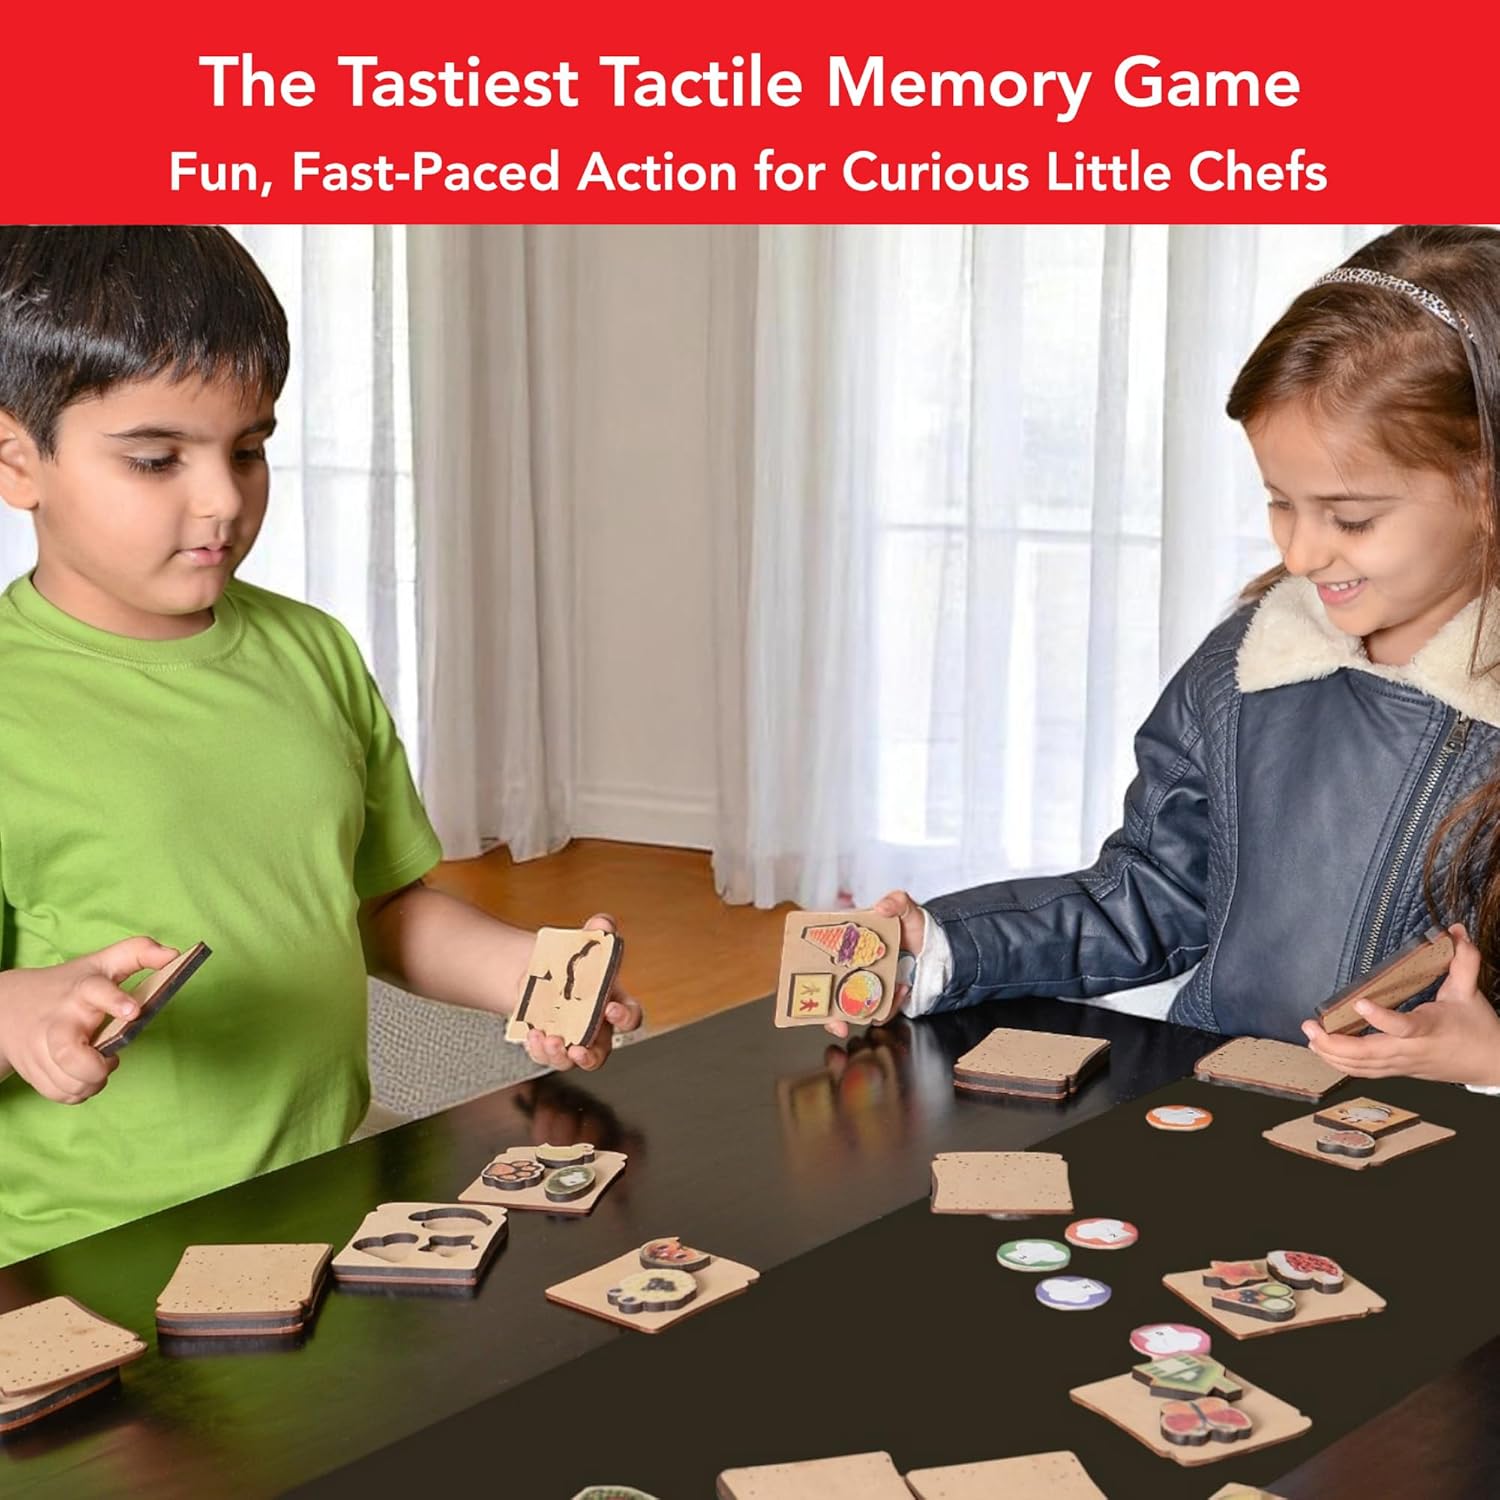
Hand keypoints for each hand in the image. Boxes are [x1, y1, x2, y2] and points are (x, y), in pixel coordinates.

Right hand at [0, 937, 179, 1102]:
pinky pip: (60, 1094)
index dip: (114, 1001)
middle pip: (69, 1054)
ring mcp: (40, 1049)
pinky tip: (83, 1075)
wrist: (6, 1007)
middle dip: (94, 1069)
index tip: (133, 1011)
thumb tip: (174, 955)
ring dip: (92, 1082)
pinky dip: (78, 1092)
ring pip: (67, 1083)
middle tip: (110, 1059)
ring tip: (100, 1064)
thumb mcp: (103, 963)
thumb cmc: (68, 985)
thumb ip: (139, 953)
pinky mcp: (32, 1070)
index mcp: (81, 991)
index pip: (95, 991)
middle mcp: (57, 1022)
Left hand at [521, 913, 643, 1073]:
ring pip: (571, 1059)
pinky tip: (533, 1035)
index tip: (609, 1009)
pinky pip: (547, 1057)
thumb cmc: (572, 962)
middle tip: (578, 1049)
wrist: (538, 971)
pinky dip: (539, 1050)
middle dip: (591, 1056)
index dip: (625, 1017)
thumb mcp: (585, 942)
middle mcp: (595, 1028)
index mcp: (612, 1003)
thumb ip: (599, 931)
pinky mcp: (548, 1045)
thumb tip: (603, 923)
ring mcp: (571, 1039)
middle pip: (601, 1052)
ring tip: (548, 1040)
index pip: (630, 1017)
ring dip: (560, 1055)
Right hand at [824, 891, 926, 1039]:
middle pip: (830, 994)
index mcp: (848, 946)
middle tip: (838, 1025)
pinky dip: (890, 1006)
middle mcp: (852, 968)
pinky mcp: (883, 999)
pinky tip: (902, 989)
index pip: (820, 962)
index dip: (810, 977)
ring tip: (880, 1002)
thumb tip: (881, 907)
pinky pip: (880, 1011)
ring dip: (860, 1013)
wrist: (939, 949)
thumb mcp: (907, 909)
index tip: (810, 989)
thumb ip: (896, 902)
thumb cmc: (915, 928)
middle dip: (830, 1015)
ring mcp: (867, 985)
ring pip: (851, 1008)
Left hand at [1302, 924, 1499, 1085]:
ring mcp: (1403, 1063)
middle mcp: (1412, 1050)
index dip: (1381, 1018)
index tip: (1358, 1002)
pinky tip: (1323, 1050)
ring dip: (1332, 1054)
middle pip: (1371, 1054)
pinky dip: (1341, 1063)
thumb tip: (1455, 930)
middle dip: (1336, 1044)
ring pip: (1363, 1067)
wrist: (1491, 1064)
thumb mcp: (1470, 991)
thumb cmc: (1478, 1028)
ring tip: (1310, 1036)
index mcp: (1430, 1029)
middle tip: (1310, 1025)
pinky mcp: (1398, 1070)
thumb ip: (1463, 960)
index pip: (1404, 1027)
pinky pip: (1366, 1071)